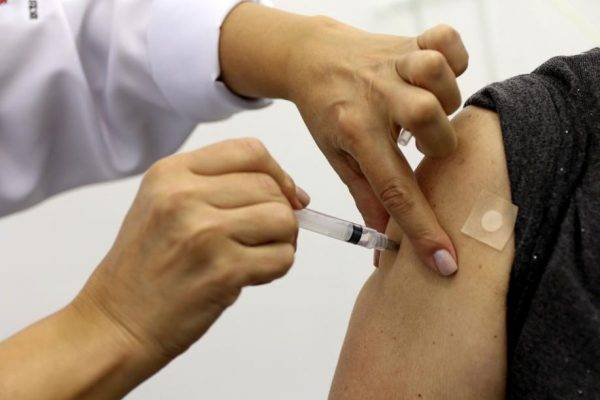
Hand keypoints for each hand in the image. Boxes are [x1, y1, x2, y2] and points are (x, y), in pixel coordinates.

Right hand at [75, 138, 309, 361]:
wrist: (115, 322)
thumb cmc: (145, 267)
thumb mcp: (164, 205)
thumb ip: (220, 188)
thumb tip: (295, 194)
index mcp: (170, 173)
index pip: (249, 151)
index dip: (278, 173)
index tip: (286, 195)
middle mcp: (184, 196)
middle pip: (270, 186)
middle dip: (281, 211)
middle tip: (265, 237)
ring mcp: (203, 233)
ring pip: (282, 219)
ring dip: (283, 240)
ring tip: (258, 255)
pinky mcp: (222, 271)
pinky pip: (281, 258)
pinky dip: (277, 268)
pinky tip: (252, 276)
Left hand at [287, 22, 466, 274]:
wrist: (310, 58)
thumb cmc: (326, 111)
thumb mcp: (337, 158)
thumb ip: (366, 197)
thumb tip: (382, 246)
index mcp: (355, 131)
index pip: (394, 189)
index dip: (423, 229)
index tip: (446, 261)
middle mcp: (375, 95)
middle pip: (428, 120)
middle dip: (439, 142)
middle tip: (423, 143)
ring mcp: (393, 63)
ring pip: (437, 75)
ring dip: (445, 99)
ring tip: (427, 108)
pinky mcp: (408, 40)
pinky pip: (446, 40)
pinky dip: (453, 57)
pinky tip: (435, 77)